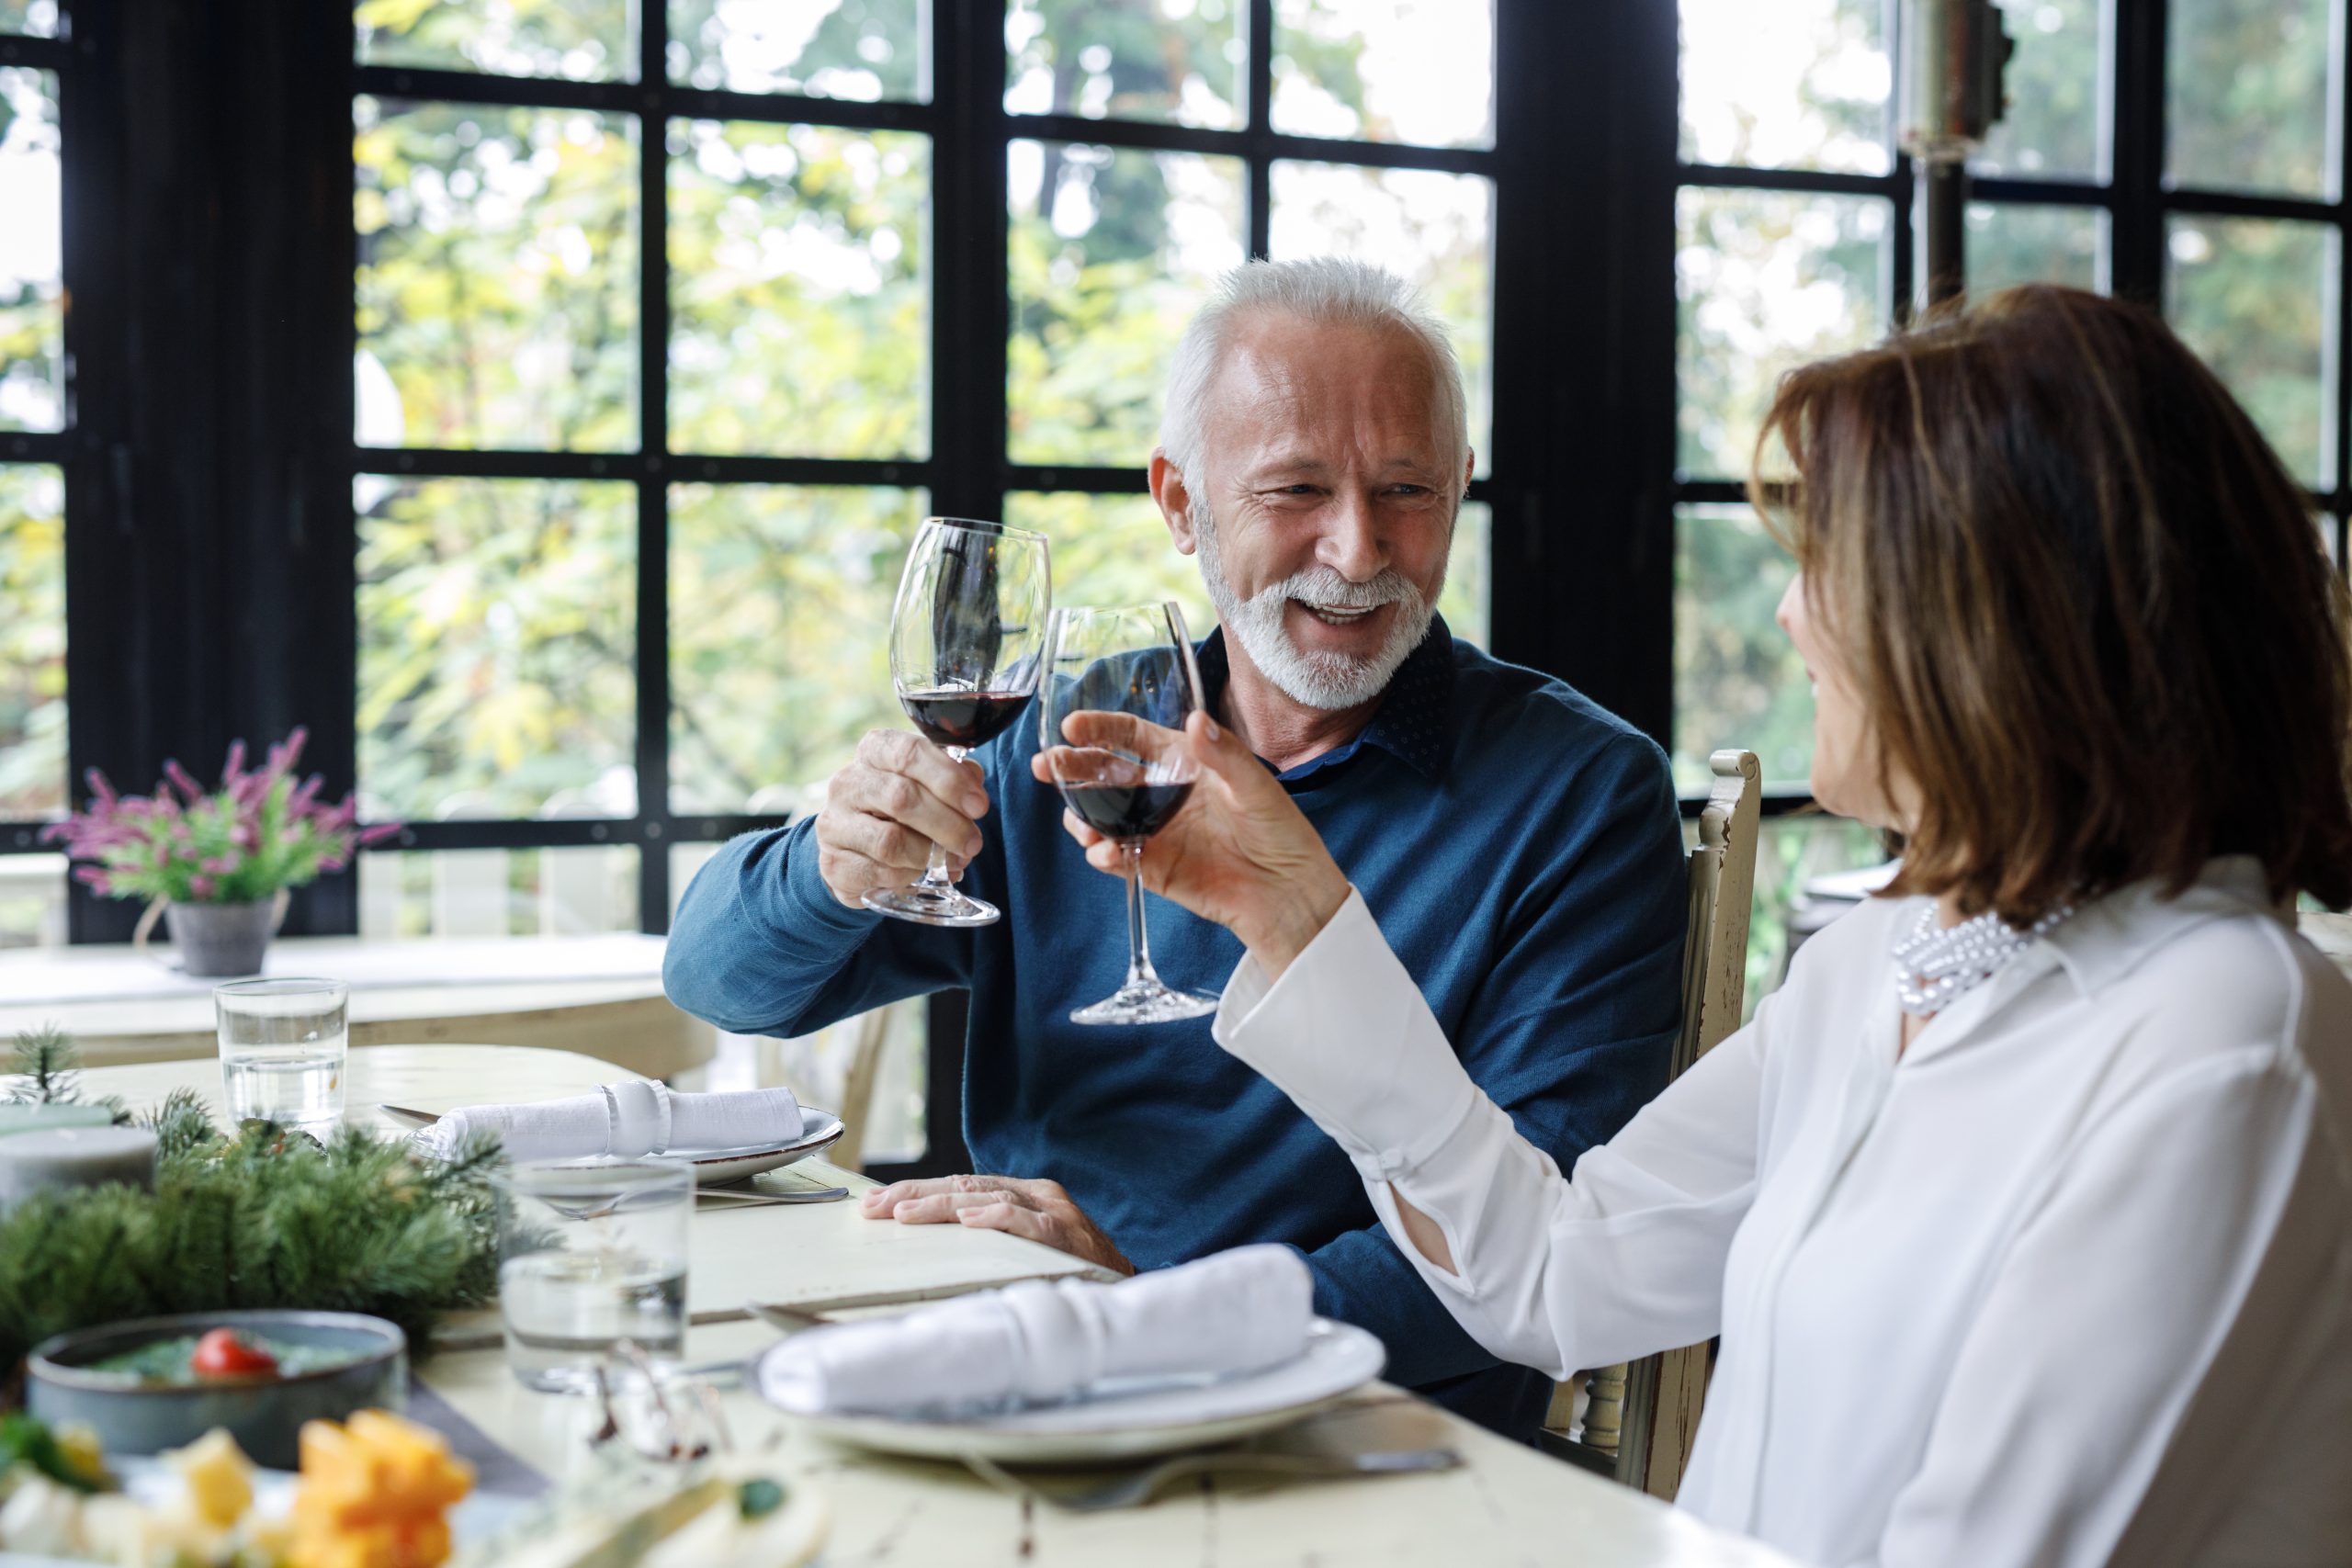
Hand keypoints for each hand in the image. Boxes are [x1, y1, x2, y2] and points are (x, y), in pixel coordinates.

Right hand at [813, 728, 990, 909]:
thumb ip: (955, 777)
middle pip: (901, 798)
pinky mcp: (833, 862)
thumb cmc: (903, 807)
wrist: (860, 845)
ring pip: (889, 841)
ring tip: (955, 861)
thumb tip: (973, 784)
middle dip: (948, 824)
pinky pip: (879, 873)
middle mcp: (847, 782)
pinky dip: (909, 876)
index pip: (909, 753)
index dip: (949, 780)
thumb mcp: (929, 782)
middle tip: (973, 842)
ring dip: (930, 855)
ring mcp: (834, 823)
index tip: (978, 805)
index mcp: (874, 751)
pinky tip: (923, 874)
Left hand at [859, 1174, 1134, 1275]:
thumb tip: (934, 1245)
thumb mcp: (1028, 1247)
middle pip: (964, 1186)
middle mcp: (1037, 1195)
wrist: (1130, 1288)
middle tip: (874, 1209)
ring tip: (903, 1215)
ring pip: (985, 1198)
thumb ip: (992, 1239)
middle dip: (914, 1196)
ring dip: (939, 1206)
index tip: (876, 1205)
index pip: (961, 1185)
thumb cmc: (1075, 1272)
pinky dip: (995, 1218)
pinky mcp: (1065, 1233)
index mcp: (1026, 1195)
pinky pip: (1025, 1220)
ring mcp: (1052, 1211)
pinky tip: (967, 1221)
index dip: (916, 1193)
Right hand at [1030, 711, 1349, 976]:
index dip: (1101, 729)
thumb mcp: (1257, 787)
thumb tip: (1195, 722)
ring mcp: (1154, 832)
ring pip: (1101, 817)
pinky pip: (1117, 859)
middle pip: (1104, 775)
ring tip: (1080, 821)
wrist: (1288, 894)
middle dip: (1072, 769)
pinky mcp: (1153, 869)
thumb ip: (1224, 755)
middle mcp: (1162, 795)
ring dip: (1082, 816)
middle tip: (1046, 766)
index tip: (1073, 726)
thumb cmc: (1281, 832)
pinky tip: (1105, 853)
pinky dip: (1104, 856)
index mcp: (1184, 763)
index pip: (1132, 736)